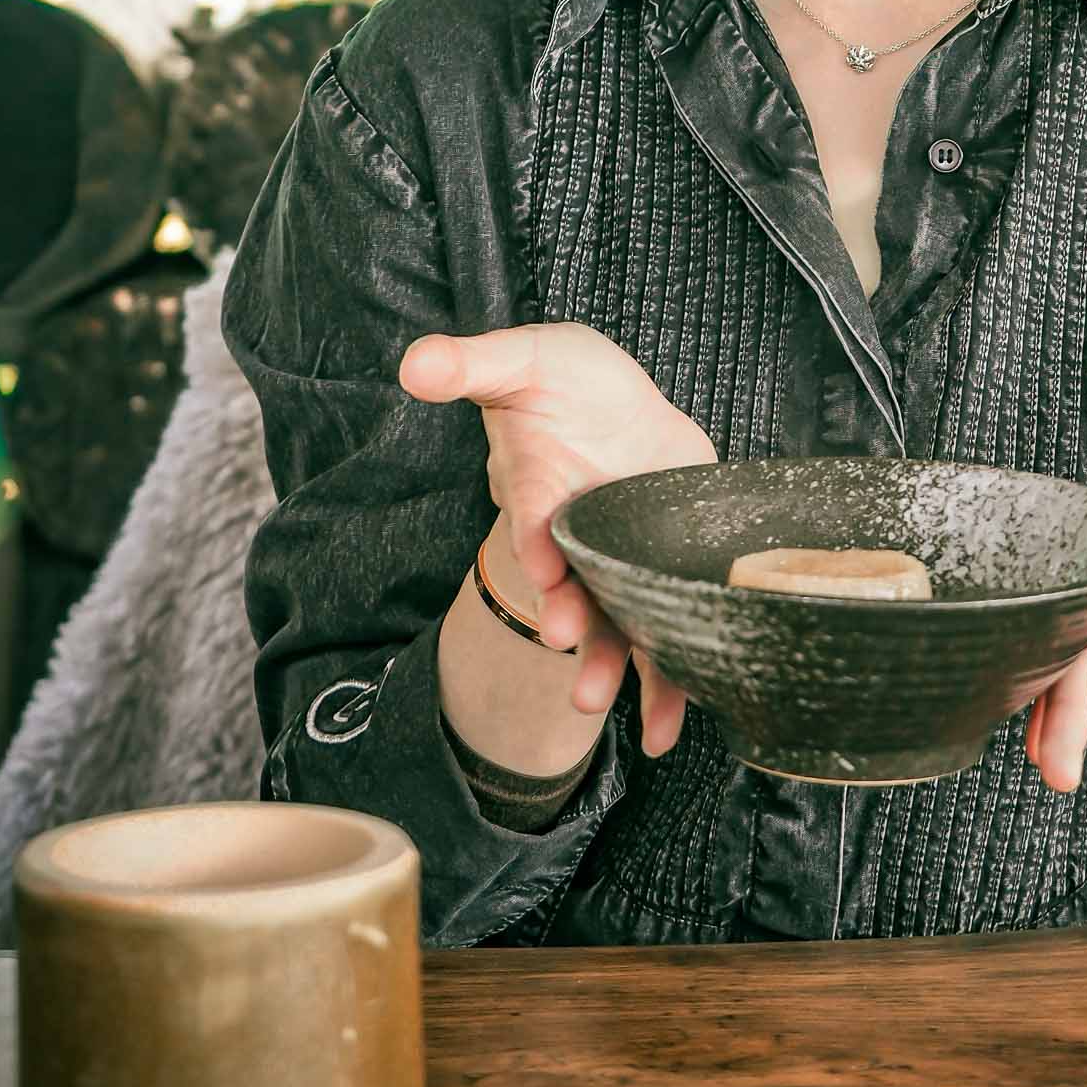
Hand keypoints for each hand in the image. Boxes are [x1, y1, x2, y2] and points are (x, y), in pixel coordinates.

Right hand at [398, 322, 714, 757]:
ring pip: (609, 627)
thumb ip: (473, 364)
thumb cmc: (564, 381)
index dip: (536, 545)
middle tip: (569, 643)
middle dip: (570, 621)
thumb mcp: (525, 357)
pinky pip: (662, 635)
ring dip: (608, 667)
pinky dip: (666, 684)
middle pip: (569, 590)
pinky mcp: (659, 571)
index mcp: (542, 487)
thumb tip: (415, 363)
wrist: (617, 404)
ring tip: (600, 701)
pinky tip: (670, 730)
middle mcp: (575, 538)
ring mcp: (616, 561)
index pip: (533, 520)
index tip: (544, 572)